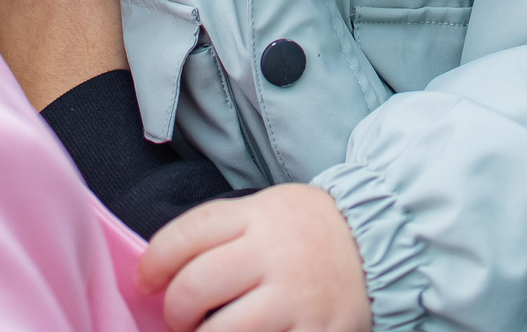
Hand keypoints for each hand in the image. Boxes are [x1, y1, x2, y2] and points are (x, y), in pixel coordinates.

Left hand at [140, 184, 369, 331]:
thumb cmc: (308, 230)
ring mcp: (296, 297)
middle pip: (197, 286)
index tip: (146, 280)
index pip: (187, 235)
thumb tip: (162, 270)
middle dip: (176, 310)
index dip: (154, 261)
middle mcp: (275, 254)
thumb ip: (222, 233)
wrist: (381, 241)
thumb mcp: (267, 210)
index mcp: (258, 216)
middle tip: (180, 317)